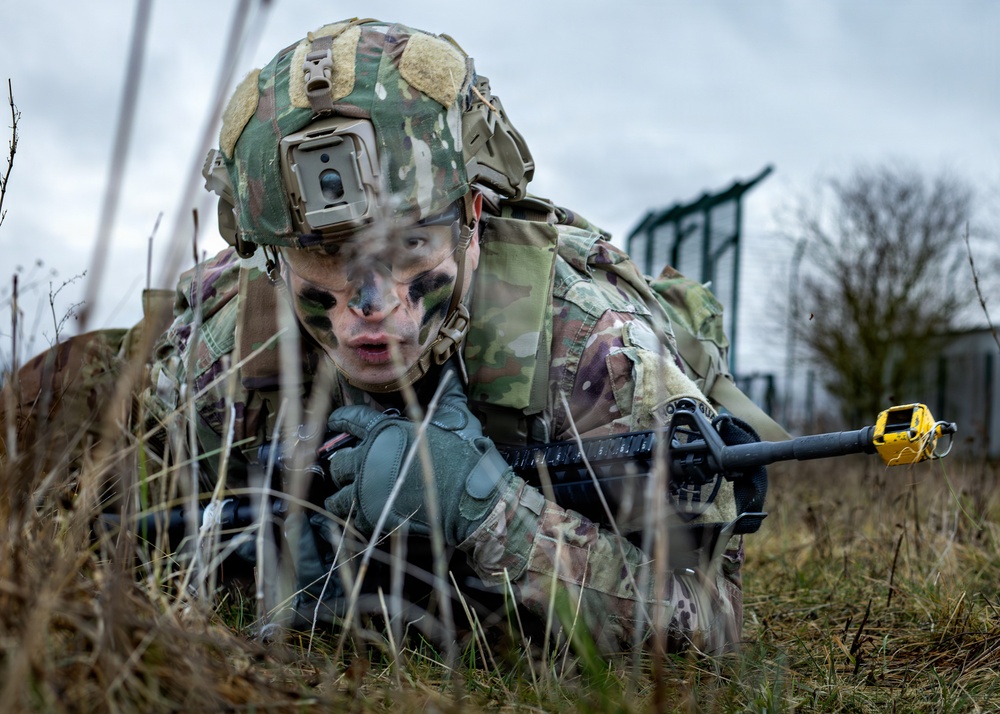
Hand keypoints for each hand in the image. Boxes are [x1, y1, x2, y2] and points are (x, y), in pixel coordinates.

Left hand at [323, 365, 513, 544]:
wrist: (468, 494)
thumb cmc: (462, 453)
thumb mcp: (456, 416)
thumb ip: (446, 394)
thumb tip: (451, 370)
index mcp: (384, 431)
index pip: (349, 419)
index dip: (340, 420)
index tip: (337, 422)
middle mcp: (369, 457)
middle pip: (338, 461)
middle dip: (344, 464)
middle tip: (352, 468)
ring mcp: (367, 488)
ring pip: (336, 491)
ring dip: (342, 492)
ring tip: (350, 495)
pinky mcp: (371, 514)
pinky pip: (350, 516)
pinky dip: (353, 516)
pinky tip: (360, 514)